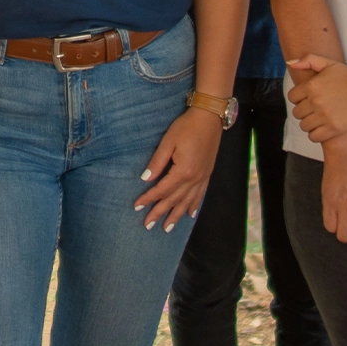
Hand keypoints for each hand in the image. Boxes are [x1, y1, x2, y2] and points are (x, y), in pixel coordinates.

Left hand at [135, 108, 222, 230]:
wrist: (209, 117)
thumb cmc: (187, 126)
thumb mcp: (168, 141)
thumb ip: (157, 161)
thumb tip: (145, 178)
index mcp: (183, 171)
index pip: (162, 189)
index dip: (148, 199)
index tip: (137, 207)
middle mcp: (194, 178)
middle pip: (174, 200)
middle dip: (160, 213)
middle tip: (148, 226)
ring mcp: (202, 177)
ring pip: (187, 202)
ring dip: (177, 215)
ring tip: (167, 228)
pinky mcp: (207, 174)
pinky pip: (200, 195)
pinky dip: (194, 206)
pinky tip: (190, 214)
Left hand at [286, 57, 346, 145]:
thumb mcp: (330, 63)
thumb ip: (308, 60)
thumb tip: (290, 63)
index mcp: (312, 85)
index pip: (292, 97)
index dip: (299, 98)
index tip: (308, 99)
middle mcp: (315, 101)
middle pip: (297, 113)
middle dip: (304, 111)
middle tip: (315, 109)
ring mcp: (324, 116)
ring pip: (304, 126)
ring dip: (310, 123)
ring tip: (319, 119)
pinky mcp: (333, 128)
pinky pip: (314, 136)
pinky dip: (316, 134)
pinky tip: (323, 128)